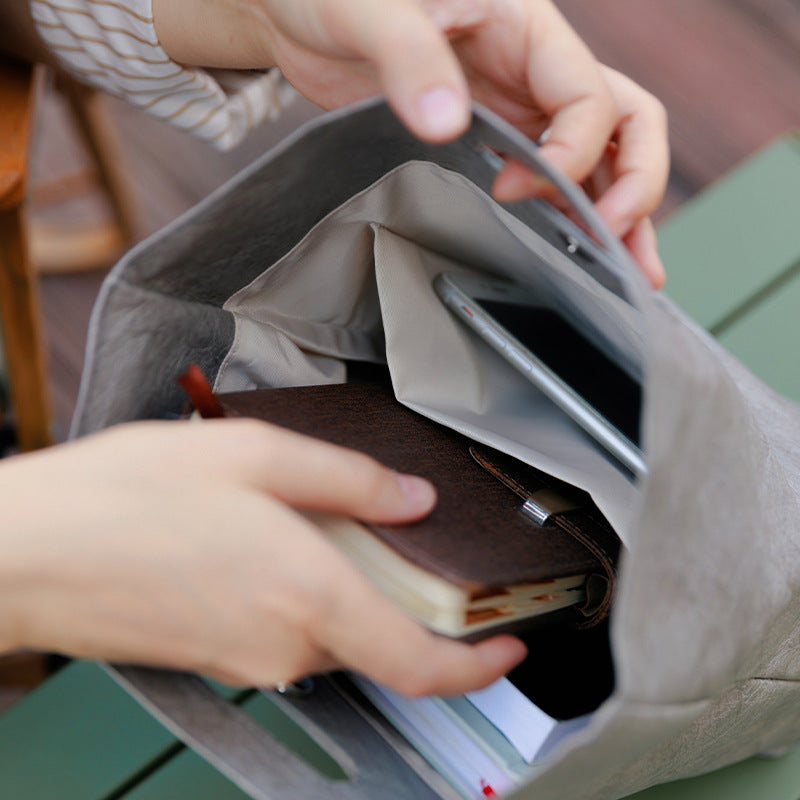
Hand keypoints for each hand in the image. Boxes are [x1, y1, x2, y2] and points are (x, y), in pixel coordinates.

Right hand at [0, 420, 525, 693]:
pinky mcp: (217, 656)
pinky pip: (285, 628)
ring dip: (337, 581)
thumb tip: (409, 500)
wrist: (30, 549)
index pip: (420, 662)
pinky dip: (297, 590)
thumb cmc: (126, 496)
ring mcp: (248, 657)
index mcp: (306, 592)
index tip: (507, 650)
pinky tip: (256, 540)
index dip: (476, 665)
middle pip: (376, 633)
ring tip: (298, 517)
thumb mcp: (254, 454)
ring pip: (329, 627)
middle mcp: (283, 642)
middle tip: (374, 526)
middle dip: (393, 588)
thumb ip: (348, 479)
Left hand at [153, 0, 668, 285]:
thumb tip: (449, 123)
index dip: (565, 155)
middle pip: (625, 124)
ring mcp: (520, 106)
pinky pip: (555, 175)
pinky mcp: (494, 138)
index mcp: (525, 25)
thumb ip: (409, 58)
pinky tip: (583, 254)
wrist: (302, 13)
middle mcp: (536, 69)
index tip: (509, 188)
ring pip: (602, 157)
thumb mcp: (366, 10)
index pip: (587, 99)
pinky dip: (576, 214)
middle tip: (615, 247)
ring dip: (622, 213)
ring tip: (634, 275)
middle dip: (632, 186)